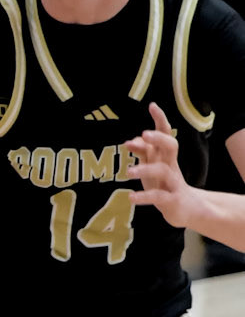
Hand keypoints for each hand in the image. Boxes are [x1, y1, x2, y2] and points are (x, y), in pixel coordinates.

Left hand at [128, 103, 195, 226]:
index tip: (152, 106)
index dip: (160, 119)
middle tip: (144, 134)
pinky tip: (131, 197)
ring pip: (163, 170)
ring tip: (128, 172)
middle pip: (171, 145)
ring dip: (144, 169)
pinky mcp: (172, 200)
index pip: (165, 133)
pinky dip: (144, 197)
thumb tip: (131, 140)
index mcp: (166, 156)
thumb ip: (143, 152)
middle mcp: (171, 166)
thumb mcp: (153, 167)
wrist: (188, 210)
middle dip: (159, 138)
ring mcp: (173, 183)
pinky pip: (158, 196)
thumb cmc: (166, 185)